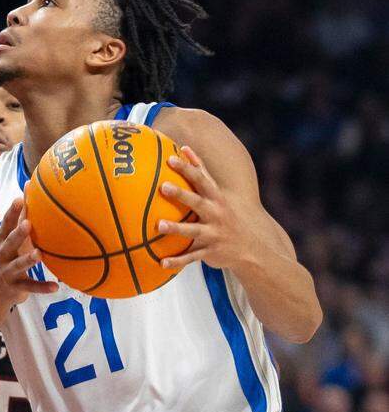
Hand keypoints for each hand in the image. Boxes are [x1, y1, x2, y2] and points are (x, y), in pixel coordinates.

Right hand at [0, 197, 58, 304]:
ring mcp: (9, 271)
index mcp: (4, 240)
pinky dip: (42, 287)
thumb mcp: (12, 238)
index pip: (6, 224)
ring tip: (39, 254)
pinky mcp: (16, 287)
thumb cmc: (10, 257)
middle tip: (27, 224)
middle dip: (17, 234)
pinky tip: (55, 286)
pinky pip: (30, 286)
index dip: (12, 212)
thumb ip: (21, 216)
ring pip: (18, 265)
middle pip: (10, 243)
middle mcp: (3, 254)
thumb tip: (29, 186)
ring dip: (28, 259)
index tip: (19, 199)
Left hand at [158, 146, 256, 270]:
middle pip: (197, 202)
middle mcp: (217, 214)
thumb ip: (202, 172)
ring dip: (176, 228)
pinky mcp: (211, 252)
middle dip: (181, 194)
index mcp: (217, 199)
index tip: (171, 158)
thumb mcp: (219, 194)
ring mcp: (214, 234)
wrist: (253, 249)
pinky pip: (192, 257)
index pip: (202, 179)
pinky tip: (161, 263)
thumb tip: (185, 148)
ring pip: (193, 231)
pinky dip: (178, 261)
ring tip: (158, 225)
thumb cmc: (226, 215)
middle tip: (163, 186)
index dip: (188, 168)